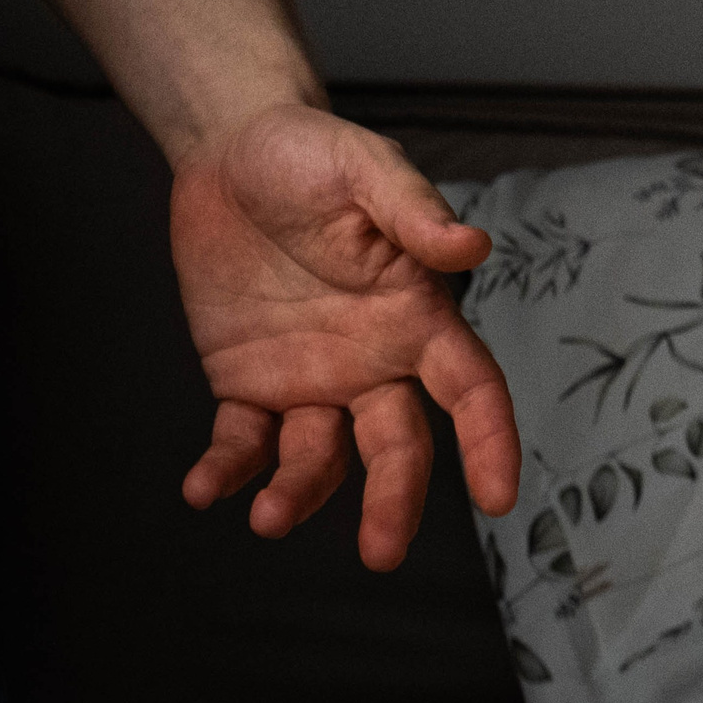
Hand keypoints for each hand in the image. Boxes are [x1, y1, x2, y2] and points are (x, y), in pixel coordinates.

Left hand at [169, 103, 520, 569]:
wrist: (230, 152)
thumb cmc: (310, 152)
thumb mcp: (365, 168)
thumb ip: (414, 211)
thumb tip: (473, 247)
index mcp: (416, 315)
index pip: (470, 388)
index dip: (490, 441)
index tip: (499, 498)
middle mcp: (373, 361)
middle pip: (398, 446)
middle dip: (394, 501)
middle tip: (381, 551)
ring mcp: (311, 378)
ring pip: (319, 458)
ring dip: (300, 494)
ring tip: (269, 518)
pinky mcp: (247, 384)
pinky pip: (243, 443)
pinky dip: (227, 472)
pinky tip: (203, 489)